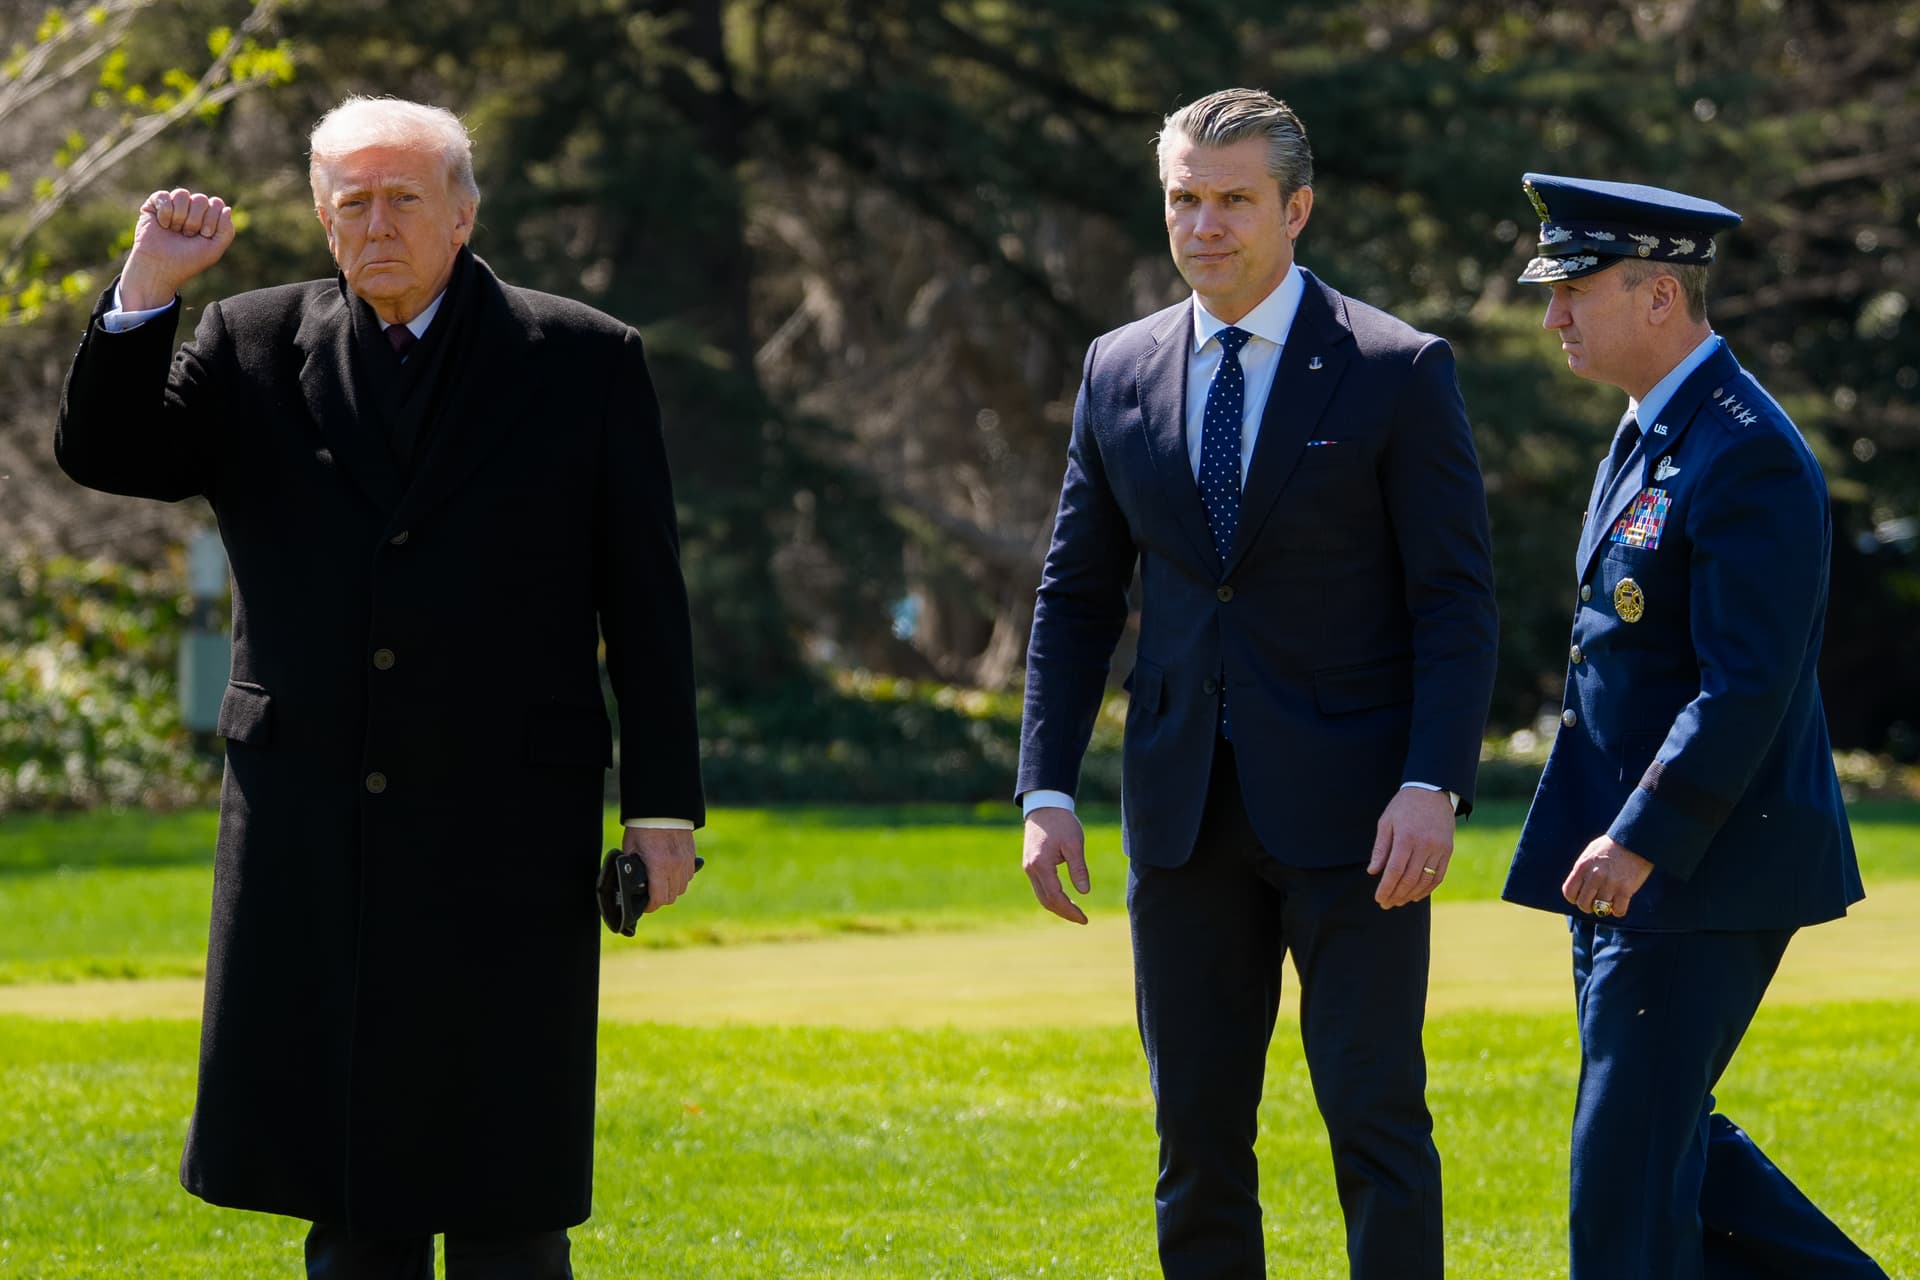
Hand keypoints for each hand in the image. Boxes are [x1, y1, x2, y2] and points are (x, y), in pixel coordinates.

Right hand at [119, 188, 236, 310]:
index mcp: (207, 218)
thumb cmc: (188, 260)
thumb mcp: (214, 249)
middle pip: (200, 199)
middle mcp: (191, 209)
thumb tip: (227, 208)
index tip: (204, 235)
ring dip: (179, 217)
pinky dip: (165, 213)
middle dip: (195, 221)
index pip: (217, 203)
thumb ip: (227, 230)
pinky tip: (163, 225)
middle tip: (187, 235)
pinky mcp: (154, 204)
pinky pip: (164, 195)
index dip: (211, 220)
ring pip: (182, 194)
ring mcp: (173, 205)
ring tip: (174, 231)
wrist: (160, 267)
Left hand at [623, 826, 696, 912]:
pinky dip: (681, 878)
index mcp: (658, 865)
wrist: (661, 808)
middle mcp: (675, 865)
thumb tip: (630, 882)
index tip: (645, 906)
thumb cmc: (643, 827)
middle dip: (660, 899)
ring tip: (662, 885)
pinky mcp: (692, 854)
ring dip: (672, 889)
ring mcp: (686, 860)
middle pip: (672, 896)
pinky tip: (672, 873)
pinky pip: (689, 875)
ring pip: (682, 887)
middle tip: (651, 895)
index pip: (658, 898)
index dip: (650, 906)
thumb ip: (632, 867)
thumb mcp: (630, 849)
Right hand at [1022, 806, 1089, 924]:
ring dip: (1057, 906)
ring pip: (1041, 896)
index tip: (1084, 918)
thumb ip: (1078, 868)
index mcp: (1041, 864)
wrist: (1044, 806)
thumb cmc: (1061, 822)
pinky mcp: (1030, 865)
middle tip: (1082, 919)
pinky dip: (1052, 897)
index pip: (1055, 896)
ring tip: (1076, 912)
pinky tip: (1065, 899)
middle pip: (1046, 901)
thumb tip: (1084, 892)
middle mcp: (1031, 869)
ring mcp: (1028, 868)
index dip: (1070, 910)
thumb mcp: (1074, 843)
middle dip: (1064, 912)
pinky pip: (1040, 888)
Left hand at [1367, 787, 1455, 907]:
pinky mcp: (1448, 851)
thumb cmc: (1404, 806)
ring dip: (1411, 894)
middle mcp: (1424, 845)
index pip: (1394, 871)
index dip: (1386, 888)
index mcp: (1405, 837)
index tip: (1378, 898)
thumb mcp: (1386, 822)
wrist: (1432, 791)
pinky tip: (1416, 895)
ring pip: (1425, 880)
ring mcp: (1438, 849)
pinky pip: (1439, 876)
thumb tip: (1372, 872)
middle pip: (1409, 878)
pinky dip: (1428, 889)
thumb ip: (1380, 849)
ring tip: (1399, 901)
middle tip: (1386, 904)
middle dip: (1396, 895)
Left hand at [1562, 836, 1653, 919]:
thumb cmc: (1611, 846)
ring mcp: (1610, 883)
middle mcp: (1595, 876)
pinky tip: (1620, 904)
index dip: (1574, 898)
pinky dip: (1618, 911)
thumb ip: (1582, 870)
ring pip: (1600, 909)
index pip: (1569, 892)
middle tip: (1595, 904)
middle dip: (1588, 907)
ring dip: (1604, 909)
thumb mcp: (1590, 853)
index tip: (1581, 898)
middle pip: (1583, 904)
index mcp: (1583, 866)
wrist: (1635, 840)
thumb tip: (1578, 887)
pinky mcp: (1626, 889)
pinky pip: (1619, 910)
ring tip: (1609, 902)